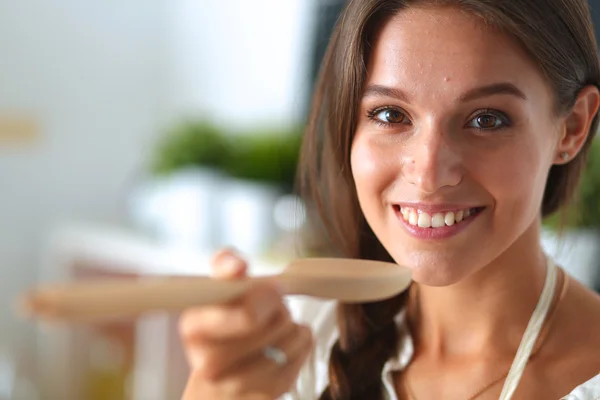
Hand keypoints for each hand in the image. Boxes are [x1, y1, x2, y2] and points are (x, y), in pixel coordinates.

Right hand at [179, 249, 313, 399]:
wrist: (218, 383)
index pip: (248, 314)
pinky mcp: (268, 393)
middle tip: (270, 305)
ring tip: (273, 327)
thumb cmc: (221, 326)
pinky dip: (301, 339)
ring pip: (292, 333)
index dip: (266, 296)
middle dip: (279, 306)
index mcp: (194, 329)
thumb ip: (224, 268)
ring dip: (290, 323)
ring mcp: (240, 384)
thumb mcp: (215, 294)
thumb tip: (237, 266)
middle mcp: (210, 363)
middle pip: (276, 321)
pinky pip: (304, 348)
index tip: (273, 288)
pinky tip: (283, 343)